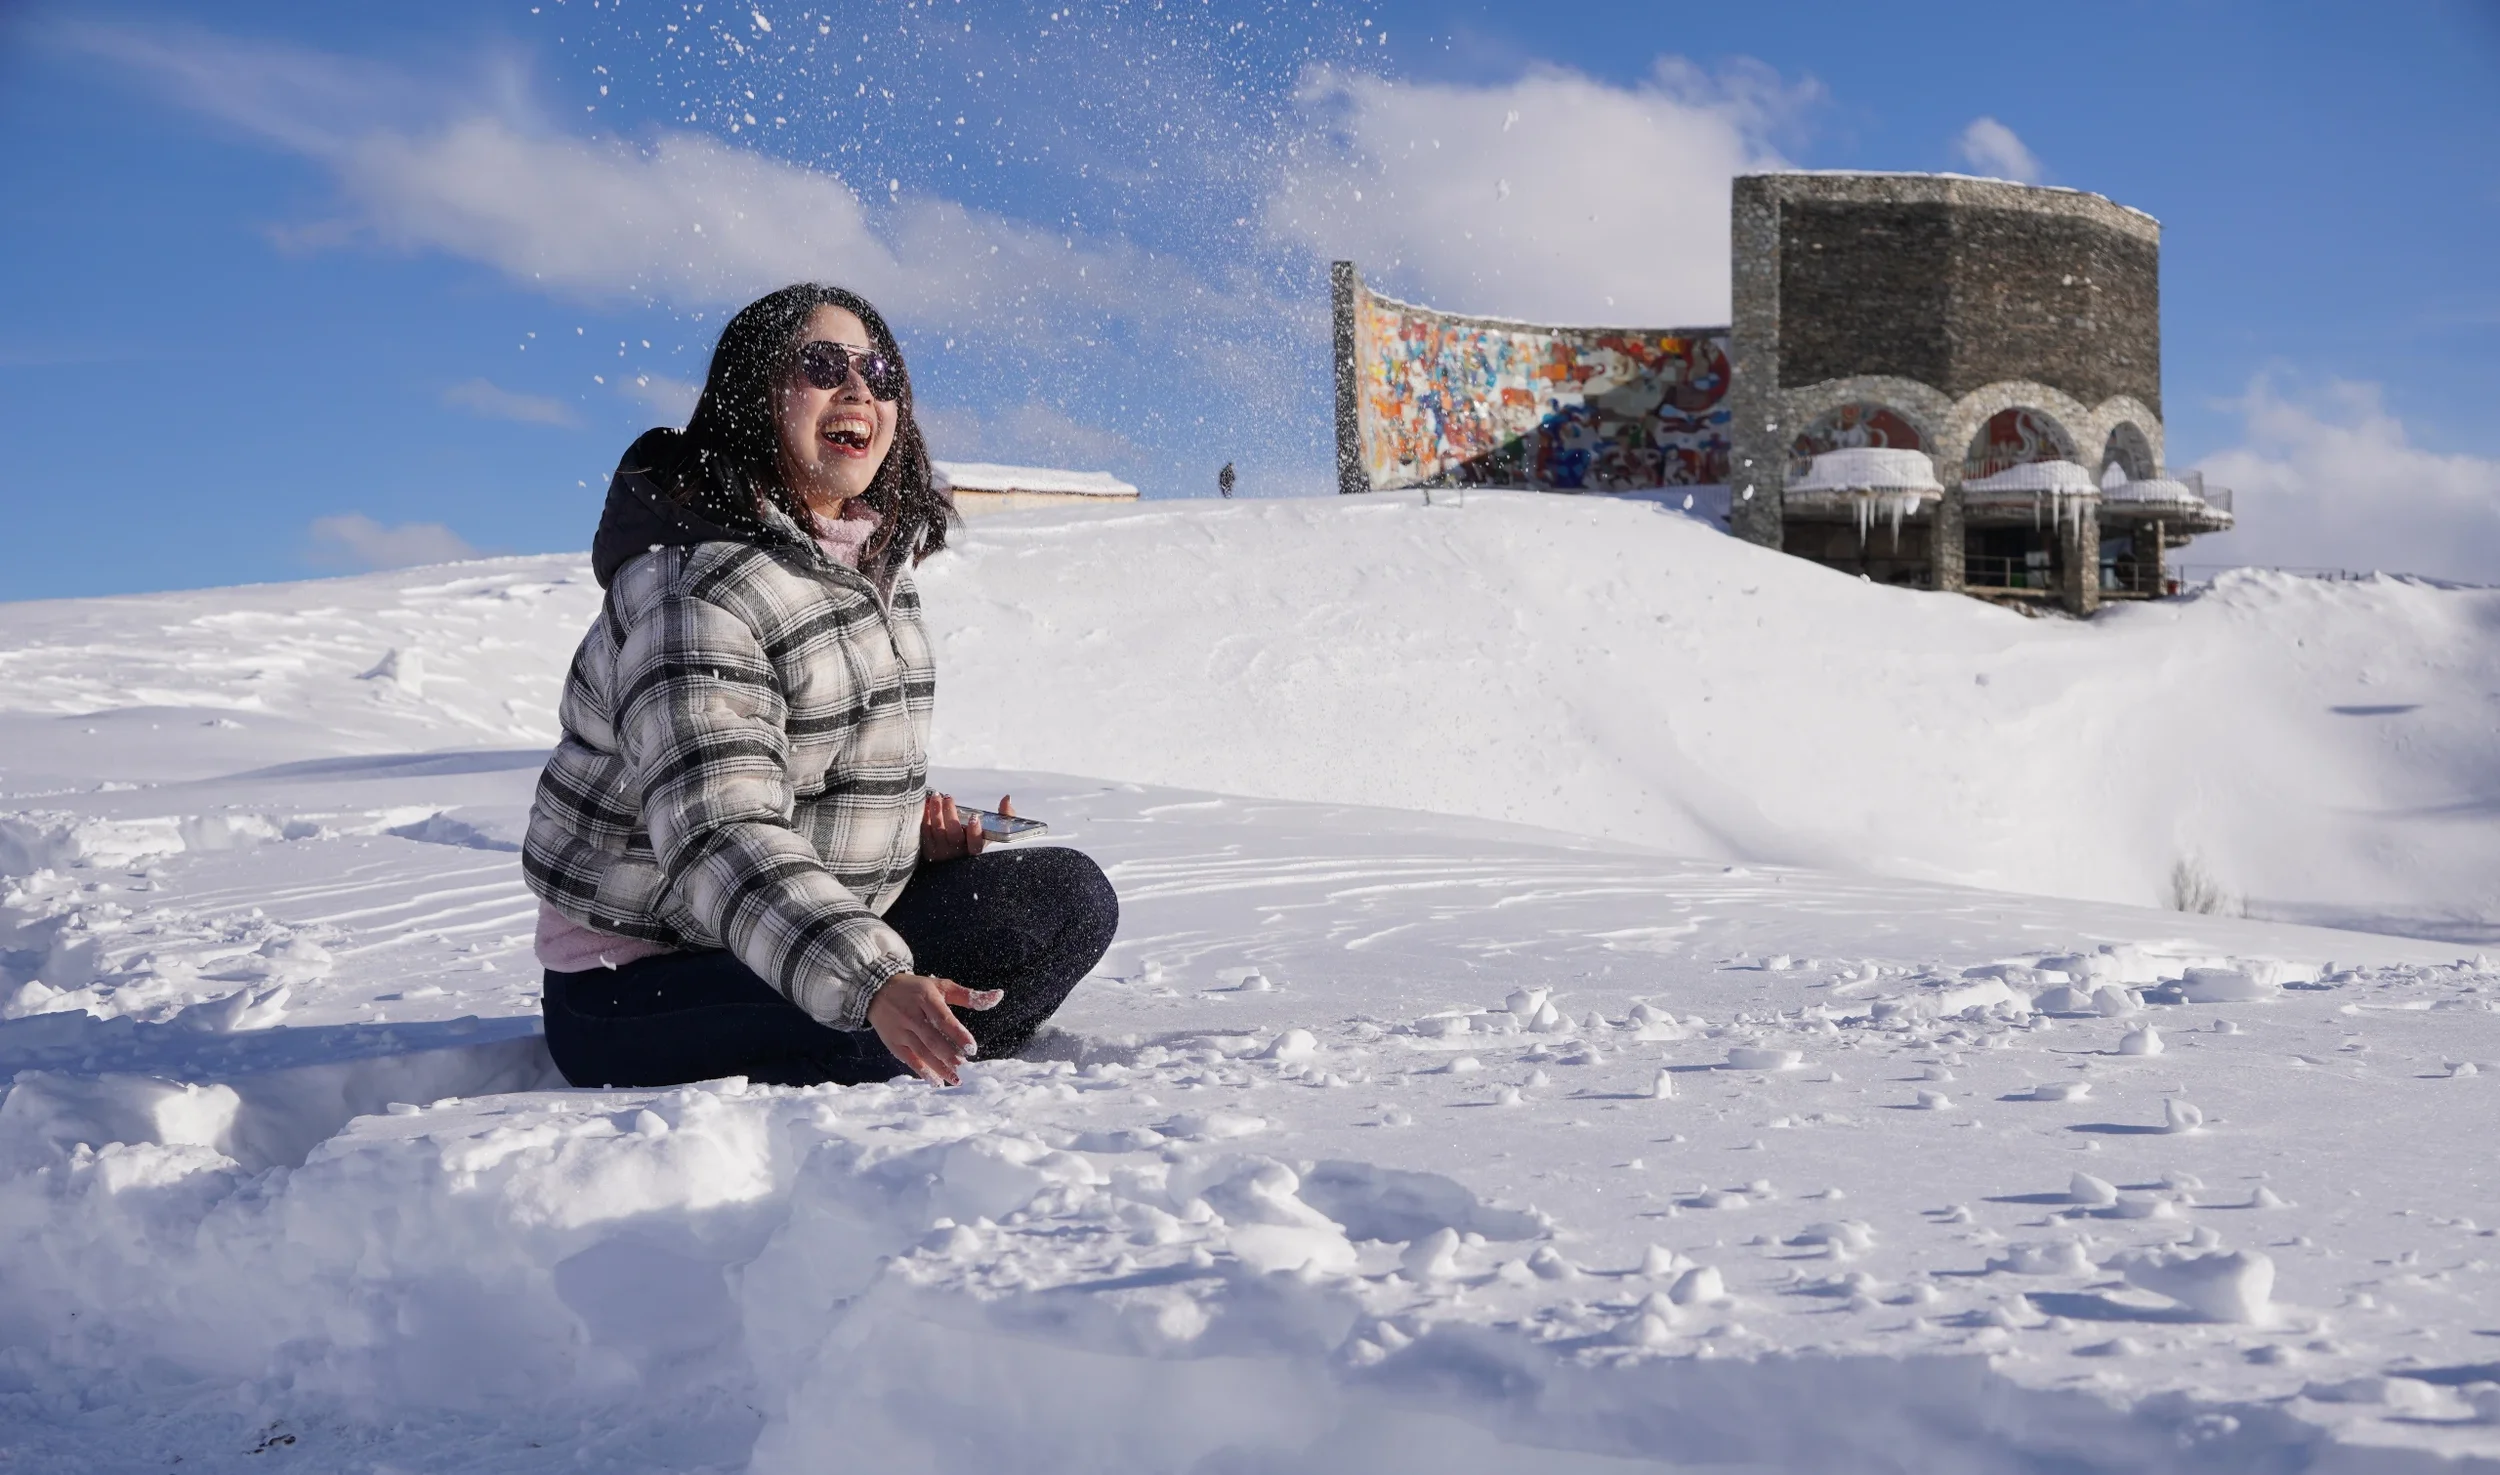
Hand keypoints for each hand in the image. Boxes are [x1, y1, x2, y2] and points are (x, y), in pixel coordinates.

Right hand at [867, 972, 1002, 1085]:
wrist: (877, 990)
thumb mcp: (941, 986)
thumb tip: (998, 996)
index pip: (943, 1019)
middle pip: (932, 1039)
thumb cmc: (917, 989)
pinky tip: (937, 1081)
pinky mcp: (893, 1043)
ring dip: (939, 1067)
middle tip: (964, 1066)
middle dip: (949, 1055)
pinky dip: (923, 1072)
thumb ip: (969, 995)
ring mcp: (900, 1030)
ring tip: (956, 1079)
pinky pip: (909, 1059)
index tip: (972, 1049)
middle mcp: (911, 1015)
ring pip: (921, 1052)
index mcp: (925, 998)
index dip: (958, 1034)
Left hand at [919, 792, 1015, 861]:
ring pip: (937, 831)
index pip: (976, 844)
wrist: (953, 856)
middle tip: (948, 797)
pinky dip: (925, 817)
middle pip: (953, 835)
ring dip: (936, 812)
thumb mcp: (994, 830)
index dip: (975, 832)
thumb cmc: (976, 838)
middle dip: (950, 815)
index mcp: (975, 850)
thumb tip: (1006, 798)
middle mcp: (958, 854)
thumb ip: (1005, 815)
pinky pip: (925, 832)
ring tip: (936, 796)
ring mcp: (941, 853)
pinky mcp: (928, 850)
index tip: (974, 817)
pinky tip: (926, 804)